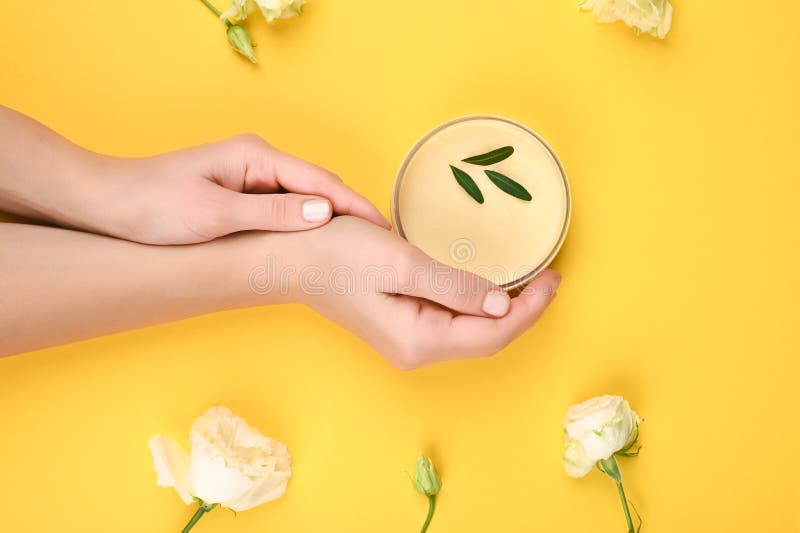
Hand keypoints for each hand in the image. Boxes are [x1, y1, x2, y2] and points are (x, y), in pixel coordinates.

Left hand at [0, 107, 388, 243]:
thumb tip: (325, 213)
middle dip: (350, 212)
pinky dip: (306, 224)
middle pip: (318, 186)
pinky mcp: (242, 191)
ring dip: (330, 219)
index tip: (383, 230)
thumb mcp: (215, 214)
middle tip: (379, 246)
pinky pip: (286, 206)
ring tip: (358, 248)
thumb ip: (272, 213)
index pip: (320, 181)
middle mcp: (258, 160)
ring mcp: (250, 175)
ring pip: (304, 198)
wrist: (108, 203)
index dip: (355, 206)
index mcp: (255, 157)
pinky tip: (318, 243)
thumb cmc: (154, 206)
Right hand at [278, 216, 561, 368]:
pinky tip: (489, 286)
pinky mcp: (401, 325)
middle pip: (487, 338)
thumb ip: (453, 286)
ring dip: (503, 308)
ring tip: (529, 280)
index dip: (530, 309)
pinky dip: (477, 304)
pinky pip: (453, 321)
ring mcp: (408, 340)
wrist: (288, 257)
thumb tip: (499, 304)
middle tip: (549, 275)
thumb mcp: (401, 263)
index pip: (493, 333)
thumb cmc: (336, 254)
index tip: (554, 277)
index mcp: (419, 339)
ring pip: (472, 331)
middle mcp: (416, 349)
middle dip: (524, 311)